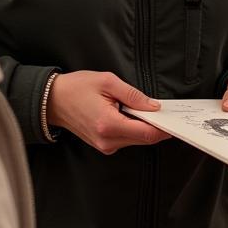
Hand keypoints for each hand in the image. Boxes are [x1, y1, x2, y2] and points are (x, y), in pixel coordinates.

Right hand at [46, 70, 170, 154]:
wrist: (52, 101)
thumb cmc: (76, 88)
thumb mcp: (107, 82)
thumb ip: (133, 95)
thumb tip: (154, 106)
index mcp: (108, 125)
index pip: (146, 133)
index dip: (164, 128)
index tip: (175, 120)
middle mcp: (107, 140)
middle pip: (144, 138)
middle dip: (157, 125)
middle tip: (167, 111)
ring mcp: (104, 145)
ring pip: (136, 140)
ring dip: (145, 126)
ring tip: (147, 109)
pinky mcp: (102, 145)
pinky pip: (126, 139)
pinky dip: (134, 128)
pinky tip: (133, 115)